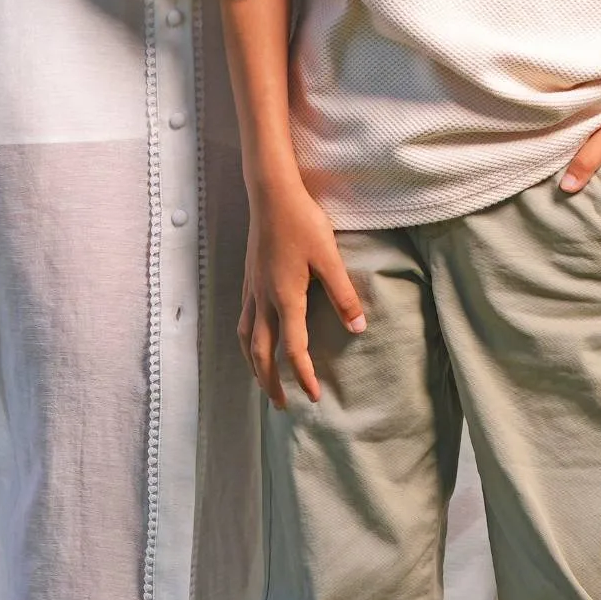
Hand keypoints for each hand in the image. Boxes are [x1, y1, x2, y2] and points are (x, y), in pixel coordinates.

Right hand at [239, 176, 365, 408]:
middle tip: (281, 405)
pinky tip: (253, 341)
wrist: (271, 194)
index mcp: (285, 298)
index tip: (314, 396)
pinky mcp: (248, 279)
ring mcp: (252, 289)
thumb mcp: (329, 257)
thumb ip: (343, 294)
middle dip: (270, 382)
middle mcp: (263, 299)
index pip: (293, 349)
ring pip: (246, 339)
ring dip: (254, 366)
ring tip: (262, 382)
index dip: (304, 376)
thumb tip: (358, 329)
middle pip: (261, 353)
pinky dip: (246, 342)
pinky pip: (242, 321)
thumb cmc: (302, 222)